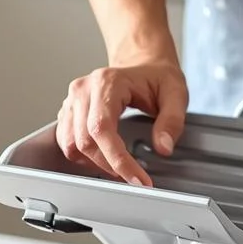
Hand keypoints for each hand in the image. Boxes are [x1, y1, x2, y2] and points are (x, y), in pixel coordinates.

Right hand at [57, 59, 187, 186]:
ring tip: (120, 169)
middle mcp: (84, 90)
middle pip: (84, 141)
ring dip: (95, 164)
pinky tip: (104, 159)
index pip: (102, 128)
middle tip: (135, 178)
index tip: (137, 179)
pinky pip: (67, 142)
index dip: (118, 160)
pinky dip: (84, 157)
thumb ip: (172, 121)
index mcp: (107, 82)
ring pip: (71, 145)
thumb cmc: (156, 76)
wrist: (143, 64)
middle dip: (110, 166)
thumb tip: (163, 147)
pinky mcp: (69, 111)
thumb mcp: (175, 94)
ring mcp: (73, 100)